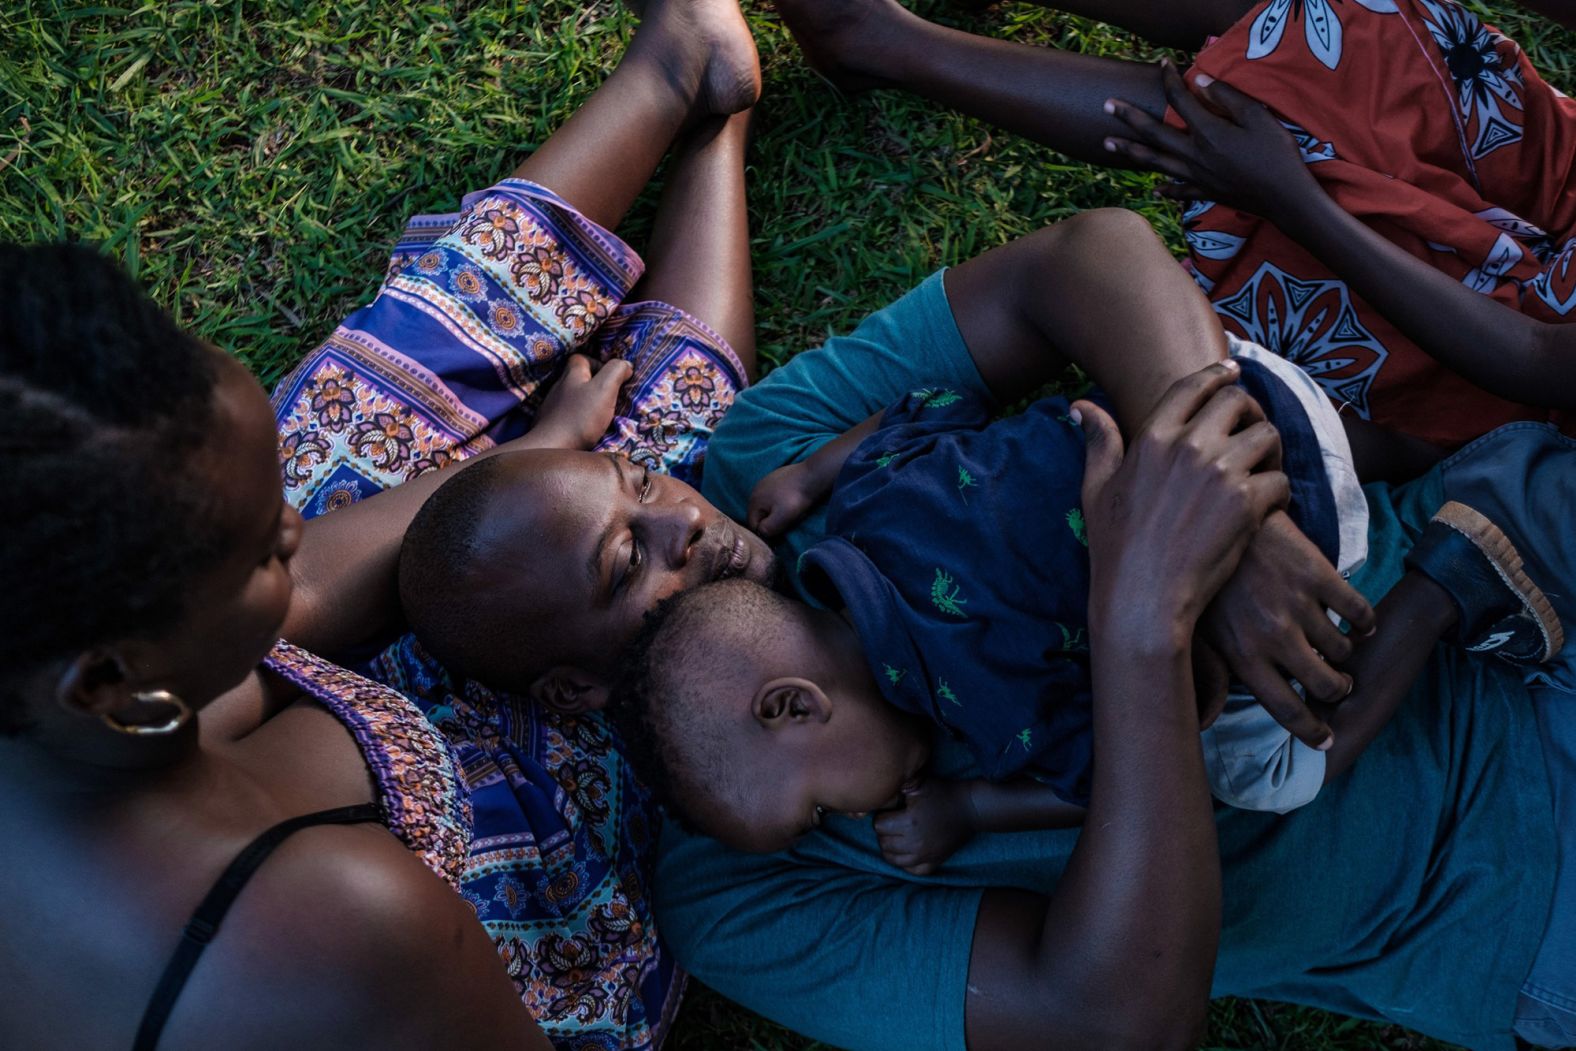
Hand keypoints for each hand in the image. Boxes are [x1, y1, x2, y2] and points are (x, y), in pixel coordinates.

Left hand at [530, 354, 631, 449]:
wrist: (551, 448)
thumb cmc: (580, 418)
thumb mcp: (604, 390)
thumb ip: (615, 372)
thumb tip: (626, 365)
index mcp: (571, 375)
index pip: (582, 358)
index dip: (598, 364)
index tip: (612, 378)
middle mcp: (559, 387)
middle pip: (577, 378)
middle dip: (594, 384)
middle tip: (609, 397)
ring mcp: (551, 406)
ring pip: (572, 397)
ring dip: (586, 402)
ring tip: (600, 414)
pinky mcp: (550, 424)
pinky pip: (566, 415)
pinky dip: (577, 418)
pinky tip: (585, 428)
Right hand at [747, 461, 820, 539]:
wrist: (812, 476)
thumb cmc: (796, 498)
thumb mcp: (781, 519)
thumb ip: (767, 529)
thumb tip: (761, 532)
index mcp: (753, 501)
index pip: (754, 526)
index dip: (766, 533)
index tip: (780, 532)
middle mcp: (755, 490)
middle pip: (760, 515)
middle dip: (771, 521)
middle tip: (788, 521)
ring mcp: (765, 482)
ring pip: (767, 505)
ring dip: (776, 511)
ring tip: (791, 510)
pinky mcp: (775, 477)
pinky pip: (774, 495)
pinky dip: (781, 501)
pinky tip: (792, 499)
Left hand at [874, 778, 976, 875]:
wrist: (971, 808)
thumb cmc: (943, 793)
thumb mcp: (919, 783)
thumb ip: (898, 787)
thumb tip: (881, 792)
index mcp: (909, 822)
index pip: (879, 826)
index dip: (882, 816)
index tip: (890, 812)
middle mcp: (915, 842)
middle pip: (884, 843)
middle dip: (884, 833)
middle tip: (892, 823)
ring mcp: (925, 855)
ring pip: (894, 860)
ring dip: (891, 849)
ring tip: (896, 837)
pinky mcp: (935, 862)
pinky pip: (913, 871)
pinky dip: (906, 864)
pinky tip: (906, 853)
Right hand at [1077, 361, 1289, 643]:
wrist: (1142, 598)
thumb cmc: (1114, 548)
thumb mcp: (1096, 489)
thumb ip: (1098, 442)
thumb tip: (1080, 405)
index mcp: (1151, 438)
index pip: (1192, 387)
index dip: (1217, 374)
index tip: (1232, 372)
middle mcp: (1188, 446)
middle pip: (1238, 401)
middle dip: (1251, 411)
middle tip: (1252, 432)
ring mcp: (1220, 473)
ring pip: (1268, 435)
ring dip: (1271, 450)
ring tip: (1264, 469)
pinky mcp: (1247, 503)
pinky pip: (1281, 479)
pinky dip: (1279, 491)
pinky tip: (1268, 507)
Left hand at [1102, 59, 1319, 223]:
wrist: (1284, 198)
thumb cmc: (1276, 154)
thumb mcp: (1258, 116)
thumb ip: (1227, 97)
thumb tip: (1199, 80)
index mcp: (1207, 132)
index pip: (1179, 100)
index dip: (1169, 79)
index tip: (1161, 63)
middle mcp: (1193, 154)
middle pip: (1154, 132)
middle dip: (1128, 117)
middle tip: (1106, 104)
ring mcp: (1196, 176)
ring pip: (1155, 161)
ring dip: (1130, 151)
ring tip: (1107, 143)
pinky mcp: (1206, 192)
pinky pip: (1178, 191)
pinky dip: (1165, 189)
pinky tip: (1154, 189)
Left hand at [1197, 512, 1375, 748]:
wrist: (1211, 515)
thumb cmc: (1200, 578)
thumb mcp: (1194, 631)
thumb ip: (1208, 677)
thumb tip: (1204, 722)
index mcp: (1241, 657)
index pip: (1286, 710)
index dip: (1311, 730)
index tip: (1326, 738)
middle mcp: (1274, 638)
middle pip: (1324, 684)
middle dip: (1337, 689)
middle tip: (1339, 684)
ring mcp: (1298, 605)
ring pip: (1343, 649)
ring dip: (1346, 653)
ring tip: (1342, 648)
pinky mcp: (1318, 574)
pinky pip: (1358, 611)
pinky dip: (1366, 621)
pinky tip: (1361, 622)